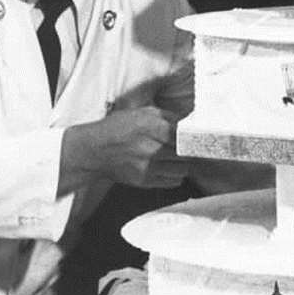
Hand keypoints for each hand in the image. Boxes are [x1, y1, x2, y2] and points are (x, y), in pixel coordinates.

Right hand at [58, 105, 185, 195]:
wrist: (94, 150)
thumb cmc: (117, 128)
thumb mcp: (142, 112)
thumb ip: (167, 116)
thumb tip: (189, 122)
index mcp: (153, 126)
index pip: (186, 135)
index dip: (195, 138)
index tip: (199, 138)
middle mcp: (152, 148)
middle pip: (186, 154)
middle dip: (188, 150)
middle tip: (187, 147)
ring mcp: (148, 167)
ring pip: (182, 169)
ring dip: (183, 164)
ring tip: (176, 157)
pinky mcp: (145, 181)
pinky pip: (173, 181)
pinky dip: (175, 175)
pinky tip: (168, 167)